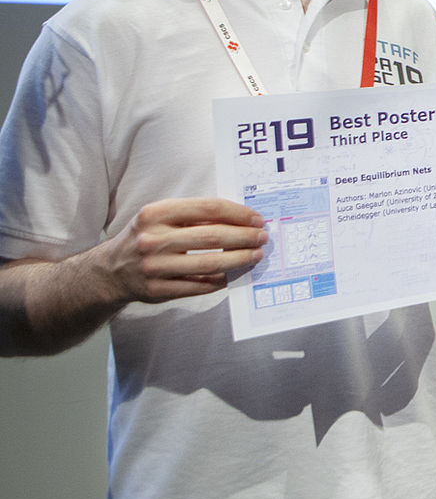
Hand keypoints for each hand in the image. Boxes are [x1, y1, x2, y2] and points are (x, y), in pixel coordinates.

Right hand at [95, 197, 266, 302]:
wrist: (110, 271)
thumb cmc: (145, 238)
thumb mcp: (160, 218)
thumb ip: (193, 215)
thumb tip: (240, 218)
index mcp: (155, 214)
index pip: (208, 208)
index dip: (238, 213)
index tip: (257, 219)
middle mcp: (152, 239)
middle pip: (212, 236)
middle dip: (244, 237)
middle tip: (262, 237)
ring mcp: (154, 267)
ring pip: (209, 264)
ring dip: (239, 259)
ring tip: (255, 255)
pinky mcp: (157, 290)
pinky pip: (199, 286)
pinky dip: (220, 280)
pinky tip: (234, 274)